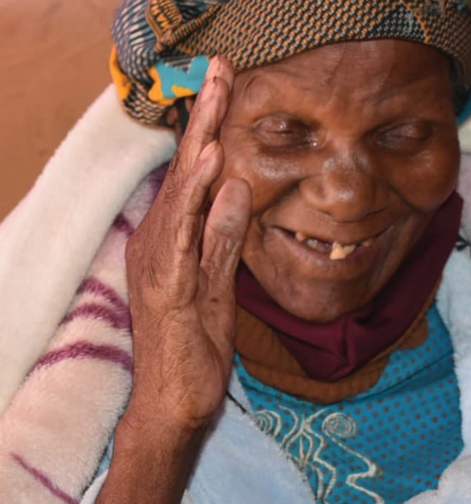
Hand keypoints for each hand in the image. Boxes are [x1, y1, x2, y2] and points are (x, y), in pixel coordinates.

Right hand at [124, 56, 250, 430]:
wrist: (177, 400)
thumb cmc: (196, 339)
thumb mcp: (220, 278)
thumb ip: (227, 234)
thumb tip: (240, 185)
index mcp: (172, 237)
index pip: (193, 173)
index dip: (207, 128)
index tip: (225, 87)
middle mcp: (159, 241)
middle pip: (185, 170)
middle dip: (203, 117)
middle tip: (221, 69)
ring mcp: (159, 263)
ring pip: (181, 193)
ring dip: (199, 143)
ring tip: (216, 97)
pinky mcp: (169, 289)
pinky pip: (184, 237)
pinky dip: (196, 199)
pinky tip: (212, 166)